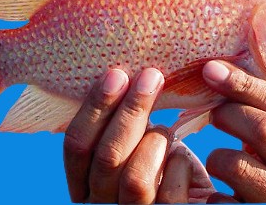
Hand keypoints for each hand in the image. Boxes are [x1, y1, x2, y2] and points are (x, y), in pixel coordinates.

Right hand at [63, 68, 214, 202]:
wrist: (189, 201)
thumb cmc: (156, 163)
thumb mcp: (132, 143)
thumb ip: (121, 123)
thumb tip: (126, 73)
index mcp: (84, 181)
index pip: (76, 146)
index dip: (94, 108)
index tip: (116, 74)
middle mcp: (101, 204)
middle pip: (107, 156)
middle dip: (129, 110)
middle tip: (150, 77)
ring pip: (135, 177)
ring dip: (155, 141)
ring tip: (165, 129)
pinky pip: (171, 193)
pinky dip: (179, 165)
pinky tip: (180, 157)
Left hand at [202, 61, 265, 202]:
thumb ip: (264, 110)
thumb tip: (217, 69)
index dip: (243, 84)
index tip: (212, 70)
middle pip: (265, 130)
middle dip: (229, 114)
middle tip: (212, 112)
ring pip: (240, 166)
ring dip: (218, 157)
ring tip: (218, 160)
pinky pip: (224, 202)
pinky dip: (215, 192)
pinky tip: (222, 192)